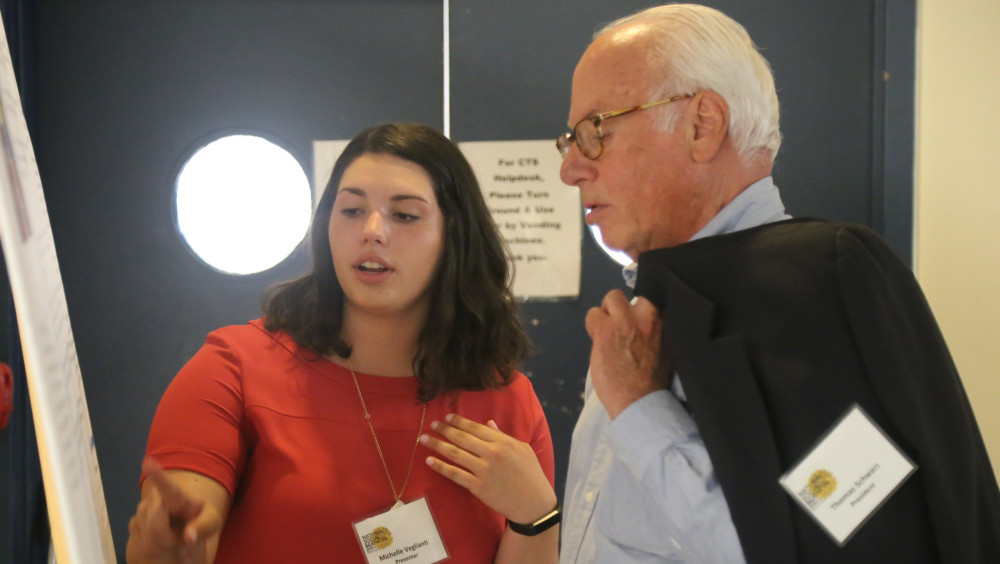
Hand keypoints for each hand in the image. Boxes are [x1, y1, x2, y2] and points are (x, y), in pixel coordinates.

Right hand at [126, 459, 222, 562]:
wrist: (189, 524)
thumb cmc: (202, 519)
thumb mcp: (211, 522)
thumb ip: (203, 527)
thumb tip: (188, 537)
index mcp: (178, 495)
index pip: (167, 487)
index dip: (156, 475)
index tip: (147, 462)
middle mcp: (157, 498)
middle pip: (156, 528)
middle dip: (169, 540)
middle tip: (184, 540)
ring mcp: (143, 510)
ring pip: (148, 538)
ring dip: (164, 544)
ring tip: (176, 538)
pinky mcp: (135, 523)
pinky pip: (143, 543)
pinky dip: (155, 547)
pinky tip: (165, 542)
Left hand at [421, 414, 556, 523]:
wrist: (533, 503)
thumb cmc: (531, 474)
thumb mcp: (522, 449)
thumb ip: (503, 436)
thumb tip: (488, 423)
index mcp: (503, 442)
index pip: (475, 428)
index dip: (459, 421)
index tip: (447, 417)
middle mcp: (491, 453)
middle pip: (462, 438)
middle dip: (444, 429)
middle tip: (432, 425)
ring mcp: (484, 471)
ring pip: (455, 454)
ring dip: (437, 445)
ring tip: (424, 439)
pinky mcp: (478, 487)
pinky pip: (455, 475)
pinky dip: (441, 467)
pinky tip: (430, 461)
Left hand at [585, 290, 665, 419]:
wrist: (640, 401)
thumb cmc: (652, 379)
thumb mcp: (665, 347)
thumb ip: (655, 328)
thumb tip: (642, 315)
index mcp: (665, 320)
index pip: (656, 290)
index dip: (643, 297)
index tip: (638, 307)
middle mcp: (647, 315)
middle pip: (632, 291)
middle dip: (623, 306)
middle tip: (621, 325)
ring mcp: (625, 320)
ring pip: (611, 298)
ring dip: (607, 314)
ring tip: (609, 334)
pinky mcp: (605, 330)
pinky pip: (592, 315)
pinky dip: (593, 326)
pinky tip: (600, 342)